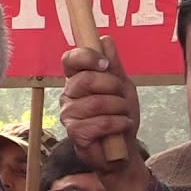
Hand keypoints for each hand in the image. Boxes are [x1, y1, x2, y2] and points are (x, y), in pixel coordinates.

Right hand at [60, 36, 151, 190]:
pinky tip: (121, 126)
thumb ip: (114, 65)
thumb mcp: (123, 87)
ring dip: (118, 109)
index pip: (70, 59)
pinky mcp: (75, 134)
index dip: (86, 57)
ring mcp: (69, 115)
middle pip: (85, 79)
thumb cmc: (119, 117)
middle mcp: (68, 96)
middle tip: (121, 98)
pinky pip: (99, 123)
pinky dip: (118, 124)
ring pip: (95, 103)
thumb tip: (105, 39)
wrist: (123, 151)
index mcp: (77, 80)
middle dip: (111, 87)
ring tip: (122, 115)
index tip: (105, 65)